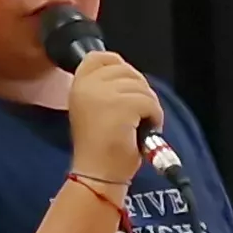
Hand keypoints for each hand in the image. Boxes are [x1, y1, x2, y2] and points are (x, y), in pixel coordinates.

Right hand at [64, 49, 164, 179]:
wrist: (98, 175)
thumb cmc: (100, 149)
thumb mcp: (94, 110)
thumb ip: (105, 89)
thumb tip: (130, 76)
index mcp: (78, 85)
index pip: (100, 57)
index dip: (119, 66)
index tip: (128, 87)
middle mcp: (87, 85)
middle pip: (127, 70)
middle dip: (139, 91)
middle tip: (136, 115)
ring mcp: (103, 94)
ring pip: (142, 87)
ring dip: (148, 107)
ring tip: (137, 126)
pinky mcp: (121, 105)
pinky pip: (150, 102)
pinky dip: (154, 117)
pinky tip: (143, 131)